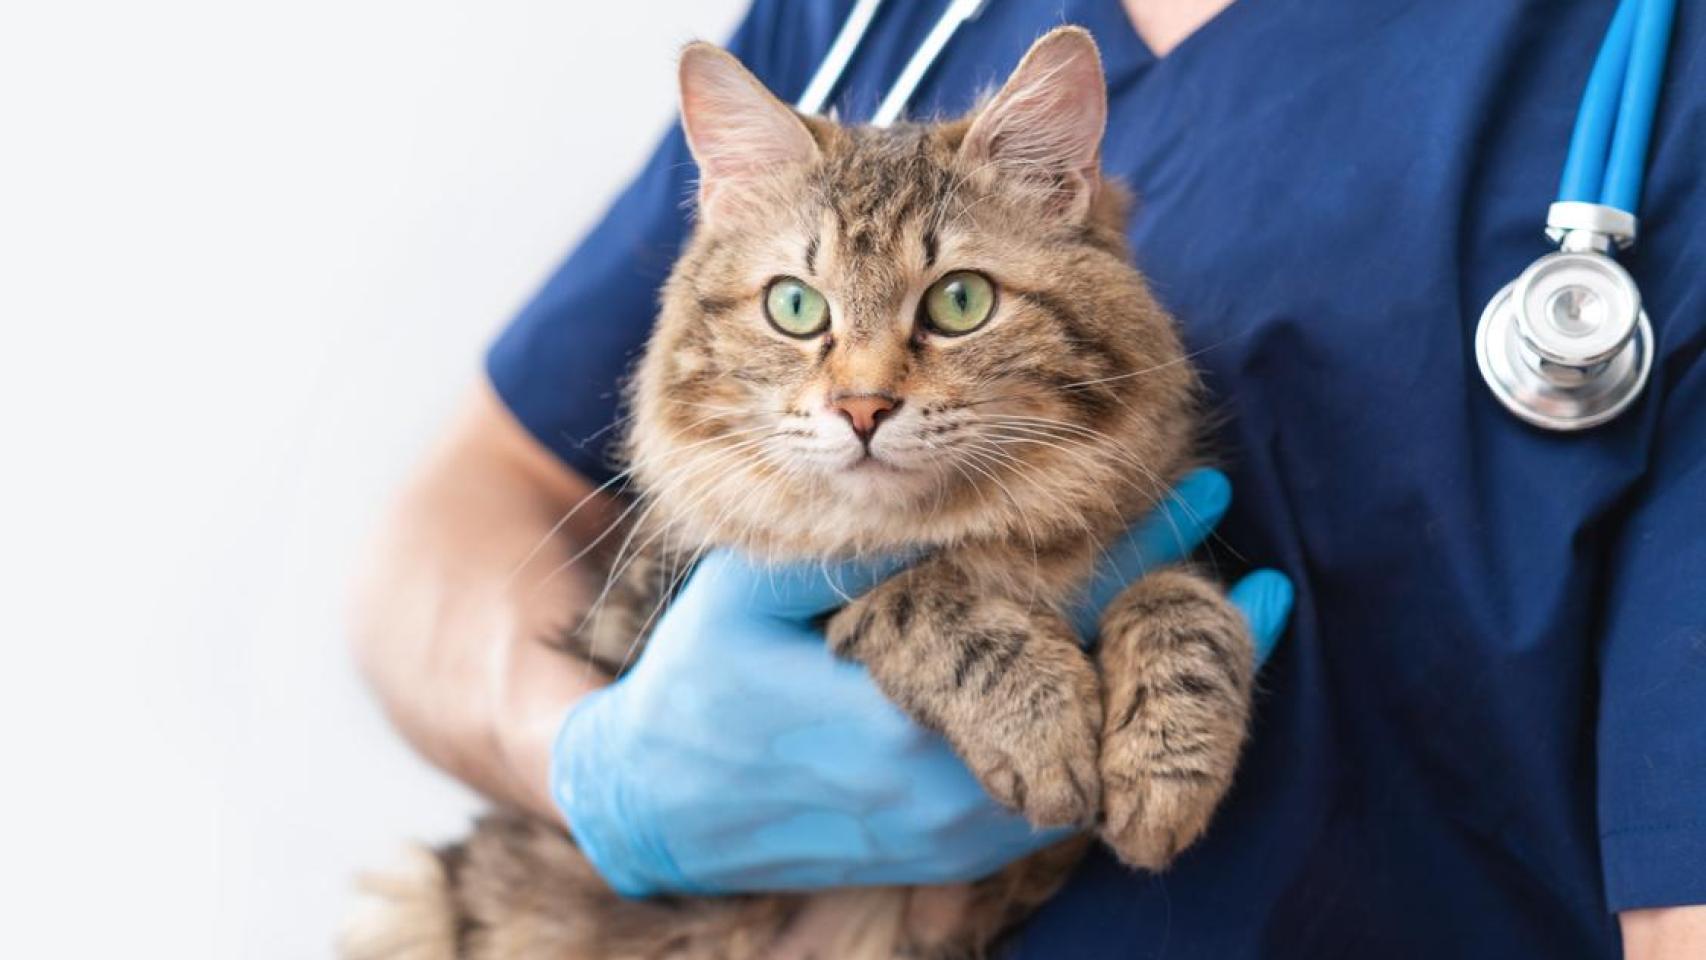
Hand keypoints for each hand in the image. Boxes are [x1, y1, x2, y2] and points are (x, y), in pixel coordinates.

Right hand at [550, 468, 1292, 895]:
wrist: (656, 810)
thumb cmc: (694, 689)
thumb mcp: (743, 598)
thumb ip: (839, 553)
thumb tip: (928, 490)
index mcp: (899, 720)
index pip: (1050, 626)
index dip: (1131, 553)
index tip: (1200, 491)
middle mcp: (941, 793)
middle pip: (1096, 708)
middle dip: (1177, 643)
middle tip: (1268, 589)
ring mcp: (951, 838)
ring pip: (1094, 774)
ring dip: (1150, 707)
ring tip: (1224, 643)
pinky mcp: (947, 858)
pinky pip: (1054, 810)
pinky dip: (1104, 754)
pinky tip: (1135, 710)